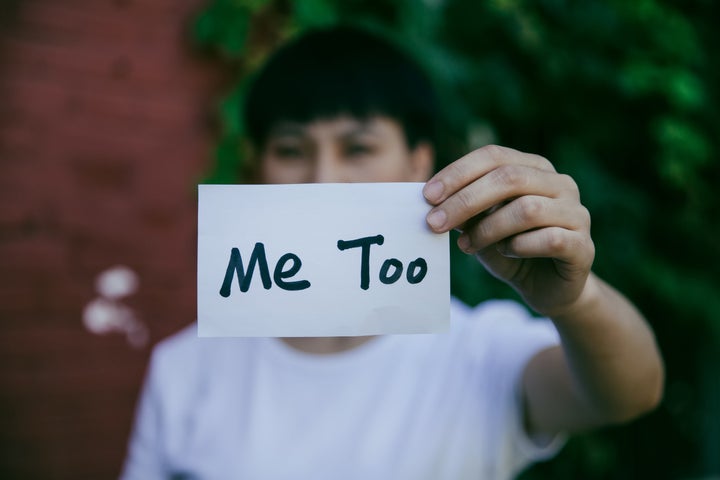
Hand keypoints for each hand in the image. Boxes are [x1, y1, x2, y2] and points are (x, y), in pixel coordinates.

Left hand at [423, 145, 594, 316]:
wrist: (547, 289)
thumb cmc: (510, 250)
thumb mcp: (480, 226)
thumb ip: (464, 211)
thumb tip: (432, 200)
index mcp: (534, 168)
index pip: (494, 156)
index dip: (458, 173)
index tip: (428, 196)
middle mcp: (560, 184)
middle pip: (508, 178)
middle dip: (465, 200)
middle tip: (434, 223)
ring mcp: (576, 213)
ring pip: (527, 209)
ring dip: (488, 229)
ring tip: (466, 246)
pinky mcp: (583, 246)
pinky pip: (549, 239)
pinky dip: (519, 246)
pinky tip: (505, 252)